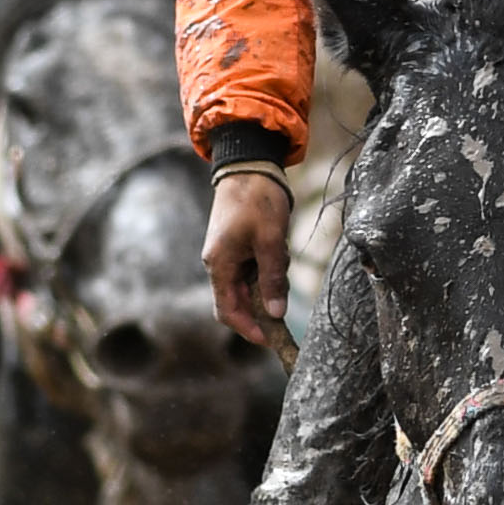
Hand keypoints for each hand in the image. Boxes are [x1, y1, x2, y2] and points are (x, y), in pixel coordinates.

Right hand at [205, 166, 293, 352]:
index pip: (228, 311)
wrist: (249, 165)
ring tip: (283, 258)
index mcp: (220, 264)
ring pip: (248, 286)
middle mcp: (219, 263)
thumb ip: (273, 278)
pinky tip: (280, 252)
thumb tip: (276, 313)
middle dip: (262, 307)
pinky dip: (268, 269)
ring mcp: (227, 255)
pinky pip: (252, 269)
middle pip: (238, 302)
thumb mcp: (271, 241)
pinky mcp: (237, 246)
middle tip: (285, 308)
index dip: (248, 329)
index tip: (270, 339)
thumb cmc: (258, 200)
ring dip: (268, 283)